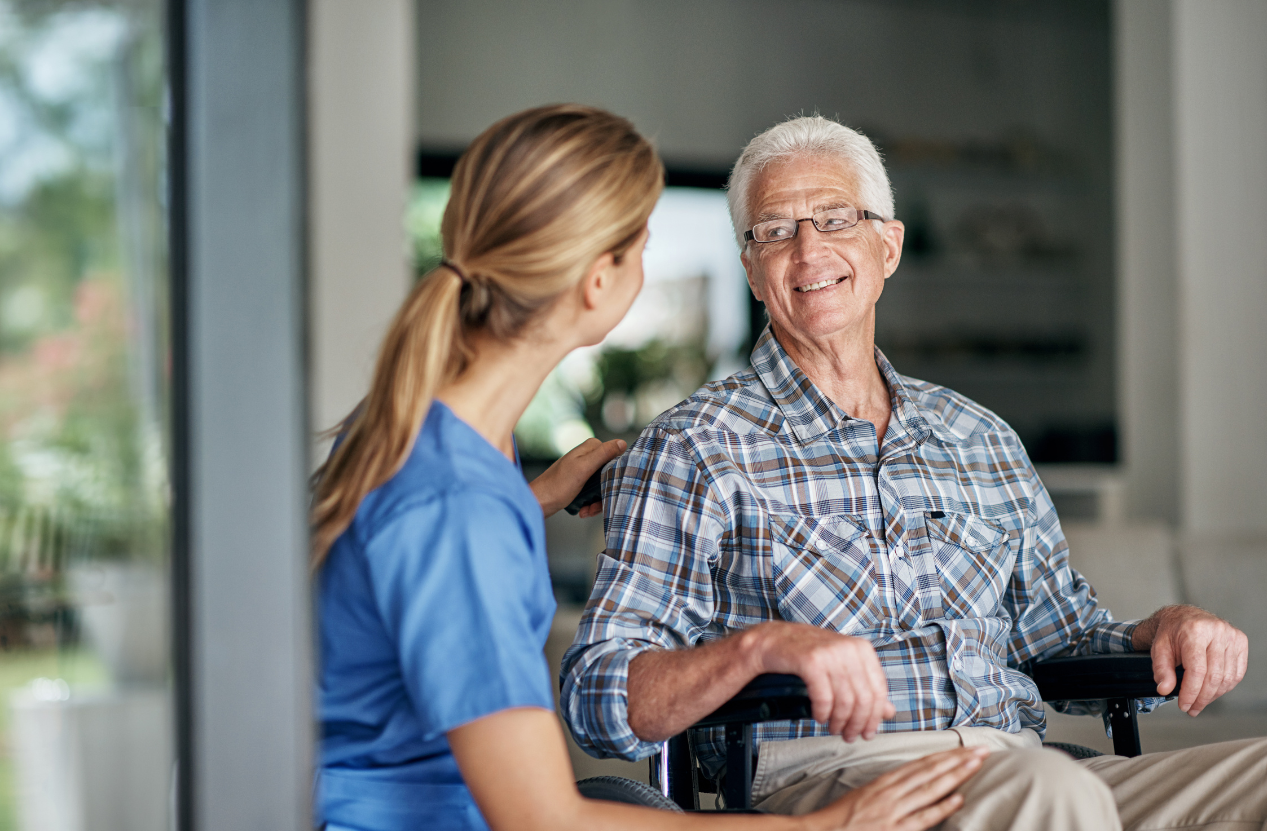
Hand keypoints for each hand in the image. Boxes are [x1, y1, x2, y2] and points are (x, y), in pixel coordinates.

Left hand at [529, 438, 625, 517]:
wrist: (538, 502)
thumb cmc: (557, 486)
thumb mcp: (583, 468)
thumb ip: (602, 454)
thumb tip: (622, 442)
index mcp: (591, 447)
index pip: (616, 455)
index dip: (618, 472)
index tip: (612, 486)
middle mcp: (588, 456)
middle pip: (611, 473)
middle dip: (606, 491)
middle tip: (595, 504)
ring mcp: (584, 469)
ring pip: (604, 485)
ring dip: (598, 501)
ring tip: (587, 510)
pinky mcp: (581, 482)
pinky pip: (594, 492)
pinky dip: (591, 503)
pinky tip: (583, 510)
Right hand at [750, 621, 895, 741]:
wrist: (771, 641)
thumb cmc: (806, 655)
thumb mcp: (841, 668)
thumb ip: (864, 687)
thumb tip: (889, 712)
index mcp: (861, 648)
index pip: (878, 689)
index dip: (874, 716)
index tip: (867, 732)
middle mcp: (848, 648)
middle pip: (864, 698)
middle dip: (858, 723)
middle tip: (849, 736)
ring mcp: (830, 653)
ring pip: (845, 700)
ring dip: (840, 722)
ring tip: (834, 729)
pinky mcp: (810, 661)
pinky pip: (824, 697)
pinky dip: (823, 713)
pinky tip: (819, 717)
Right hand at [807, 747, 987, 830]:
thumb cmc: (840, 818)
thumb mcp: (863, 796)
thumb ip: (888, 790)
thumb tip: (910, 785)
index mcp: (883, 783)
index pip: (921, 765)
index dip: (945, 756)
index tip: (965, 748)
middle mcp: (890, 792)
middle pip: (930, 771)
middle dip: (957, 760)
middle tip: (982, 750)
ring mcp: (893, 810)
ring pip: (930, 788)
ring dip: (955, 775)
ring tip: (976, 765)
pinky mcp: (893, 829)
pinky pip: (922, 817)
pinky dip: (941, 807)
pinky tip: (958, 798)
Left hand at [1132, 604, 1248, 714]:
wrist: (1184, 617)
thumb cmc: (1172, 632)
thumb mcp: (1159, 648)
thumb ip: (1161, 669)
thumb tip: (1164, 689)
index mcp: (1194, 631)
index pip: (1197, 670)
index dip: (1191, 692)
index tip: (1184, 704)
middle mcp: (1216, 631)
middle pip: (1214, 677)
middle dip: (1202, 698)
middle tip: (1191, 708)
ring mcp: (1231, 636)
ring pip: (1227, 678)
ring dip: (1213, 695)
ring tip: (1200, 701)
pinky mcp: (1240, 642)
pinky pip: (1237, 673)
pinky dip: (1225, 687)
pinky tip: (1212, 691)